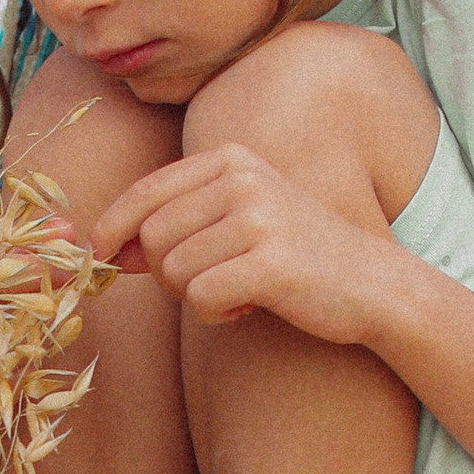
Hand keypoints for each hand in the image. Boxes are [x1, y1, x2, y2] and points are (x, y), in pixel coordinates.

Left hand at [92, 142, 394, 348]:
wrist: (374, 285)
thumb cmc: (297, 258)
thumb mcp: (237, 221)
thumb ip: (175, 225)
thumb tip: (100, 247)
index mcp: (230, 159)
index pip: (144, 192)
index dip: (111, 228)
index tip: (101, 258)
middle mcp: (242, 178)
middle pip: (150, 236)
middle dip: (163, 273)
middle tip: (206, 284)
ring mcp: (259, 216)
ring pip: (172, 271)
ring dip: (194, 296)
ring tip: (236, 292)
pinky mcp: (270, 260)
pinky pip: (201, 298)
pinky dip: (216, 314)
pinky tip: (249, 307)